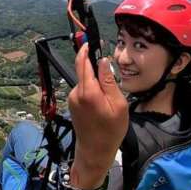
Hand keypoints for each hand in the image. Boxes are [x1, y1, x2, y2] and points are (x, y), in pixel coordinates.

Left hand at [67, 44, 128, 188]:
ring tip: (109, 92)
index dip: (87, 48)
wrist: (94, 151)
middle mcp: (76, 92)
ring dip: (93, 77)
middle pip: (81, 67)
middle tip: (100, 52)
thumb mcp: (118, 105)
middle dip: (88, 57)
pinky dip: (91, 87)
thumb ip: (109, 81)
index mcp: (88, 91)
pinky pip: (82, 88)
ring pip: (83, 79)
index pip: (84, 62)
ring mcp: (71, 97)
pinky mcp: (71, 103)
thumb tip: (103, 61)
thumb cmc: (110, 131)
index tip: (91, 38)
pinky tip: (102, 100)